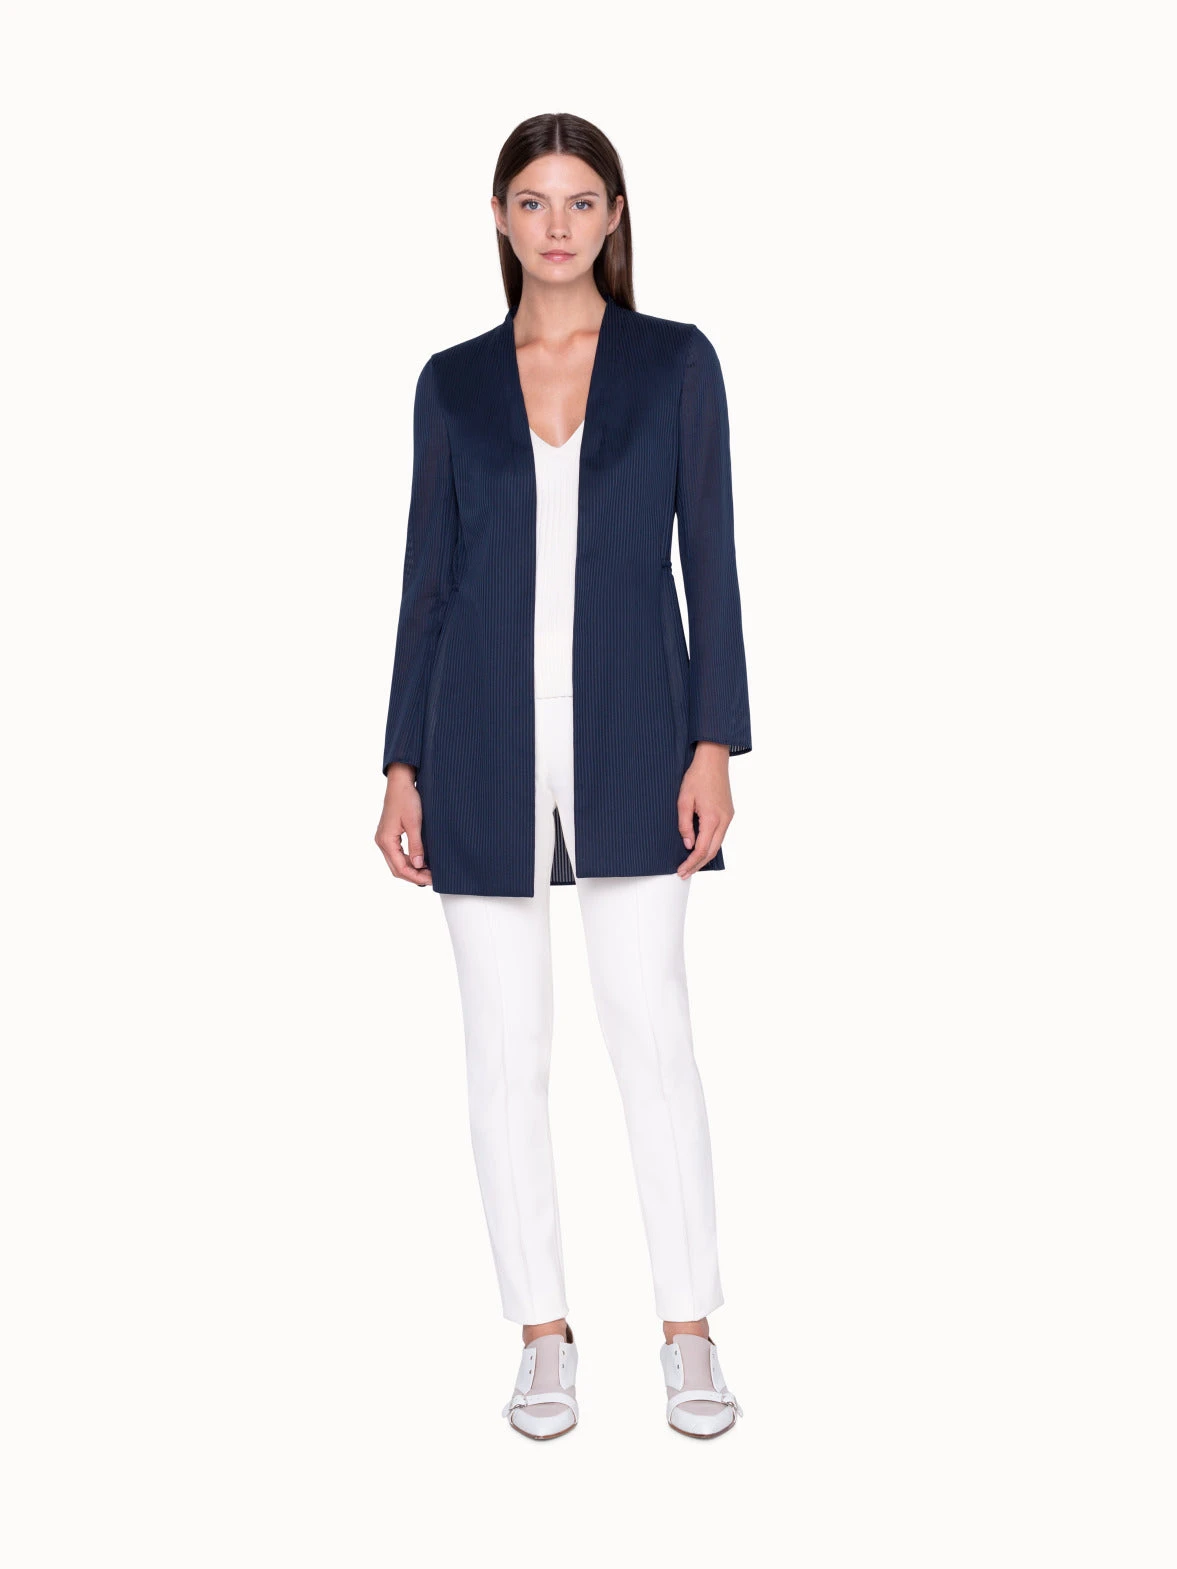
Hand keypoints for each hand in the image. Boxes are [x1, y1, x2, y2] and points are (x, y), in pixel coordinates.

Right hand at [375, 764, 432, 886]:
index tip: (431, 880)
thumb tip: (418, 865)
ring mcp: (384, 839)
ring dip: (412, 870)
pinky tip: (420, 862)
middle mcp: (382, 842)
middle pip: (397, 869)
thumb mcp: (414, 823)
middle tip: (432, 879)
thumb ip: (416, 845)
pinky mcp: (388, 835)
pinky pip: (397, 855)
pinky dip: (408, 861)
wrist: (400, 783)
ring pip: (396, 863)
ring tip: (428, 873)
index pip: (400, 868)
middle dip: (414, 876)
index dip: (416, 876)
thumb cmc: (406, 799)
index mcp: (386, 841)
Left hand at [676, 742, 733, 876]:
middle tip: (684, 873)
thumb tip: (688, 844)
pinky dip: (710, 845)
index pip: (701, 850)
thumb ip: (685, 825)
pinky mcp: (728, 813)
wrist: (713, 760)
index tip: (681, 870)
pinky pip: (720, 835)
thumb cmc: (697, 777)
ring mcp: (728, 817)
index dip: (690, 863)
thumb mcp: (683, 801)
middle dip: (697, 865)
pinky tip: (701, 848)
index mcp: (712, 818)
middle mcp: (724, 820)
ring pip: (717, 845)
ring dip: (704, 856)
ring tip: (691, 864)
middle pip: (711, 852)